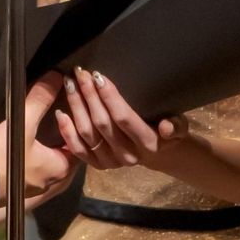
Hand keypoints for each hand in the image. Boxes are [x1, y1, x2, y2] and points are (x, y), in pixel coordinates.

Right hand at [0, 72, 77, 212]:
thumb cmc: (4, 156)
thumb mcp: (23, 123)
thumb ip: (40, 100)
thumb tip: (55, 77)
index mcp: (62, 168)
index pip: (81, 145)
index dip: (77, 127)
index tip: (72, 112)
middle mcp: (55, 181)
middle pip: (68, 155)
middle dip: (65, 138)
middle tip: (60, 119)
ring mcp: (39, 188)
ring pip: (53, 164)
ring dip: (52, 150)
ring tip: (46, 131)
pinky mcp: (23, 190)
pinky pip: (39, 171)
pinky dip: (40, 159)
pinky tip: (31, 147)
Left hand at [54, 66, 187, 168]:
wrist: (158, 154)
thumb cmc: (166, 132)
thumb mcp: (179, 126)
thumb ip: (177, 125)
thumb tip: (168, 127)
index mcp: (147, 143)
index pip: (123, 118)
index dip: (109, 97)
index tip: (98, 75)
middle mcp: (127, 155)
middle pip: (102, 123)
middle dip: (89, 95)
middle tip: (80, 74)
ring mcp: (111, 162)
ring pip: (87, 133)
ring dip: (76, 107)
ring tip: (70, 85)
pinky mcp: (98, 165)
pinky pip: (78, 150)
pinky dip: (67, 132)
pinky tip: (60, 112)